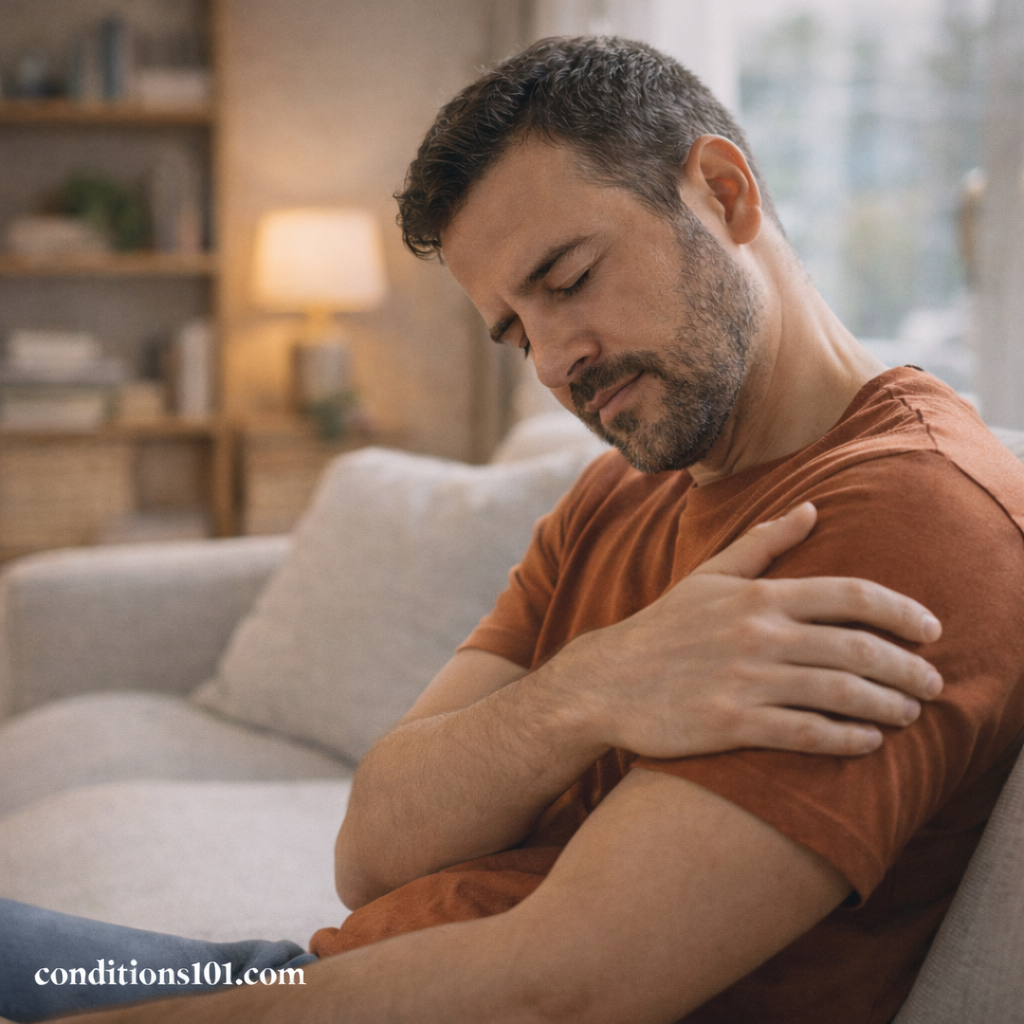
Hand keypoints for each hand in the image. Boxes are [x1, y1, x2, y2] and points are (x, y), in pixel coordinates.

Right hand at [551, 502, 942, 757]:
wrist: (606, 681)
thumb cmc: (663, 628)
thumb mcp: (709, 576)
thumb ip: (763, 543)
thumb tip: (811, 508)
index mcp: (757, 596)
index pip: (847, 594)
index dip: (900, 610)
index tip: (932, 628)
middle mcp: (756, 634)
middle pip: (854, 647)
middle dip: (906, 667)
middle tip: (933, 683)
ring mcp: (744, 680)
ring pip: (837, 691)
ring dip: (885, 704)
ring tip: (909, 713)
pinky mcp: (730, 723)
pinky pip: (804, 733)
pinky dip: (845, 738)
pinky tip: (868, 741)